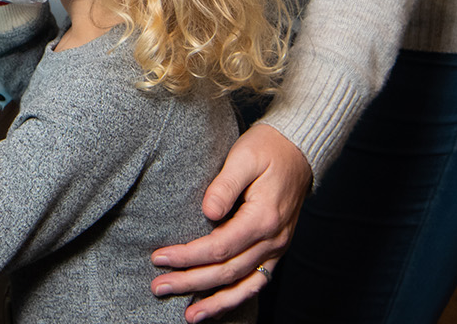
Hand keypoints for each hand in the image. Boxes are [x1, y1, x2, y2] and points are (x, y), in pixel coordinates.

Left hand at [150, 124, 310, 321]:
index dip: (188, 256)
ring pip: (244, 286)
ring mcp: (277, 249)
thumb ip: (225, 185)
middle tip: (158, 287)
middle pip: (227, 271)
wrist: (298, 150)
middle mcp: (273, 240)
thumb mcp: (244, 156)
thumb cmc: (267, 149)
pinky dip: (236, 299)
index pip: (220, 247)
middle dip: (191, 282)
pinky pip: (256, 283)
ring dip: (215, 302)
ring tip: (188, 316)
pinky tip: (216, 307)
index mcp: (264, 218)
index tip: (159, 257)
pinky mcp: (275, 251)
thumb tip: (207, 211)